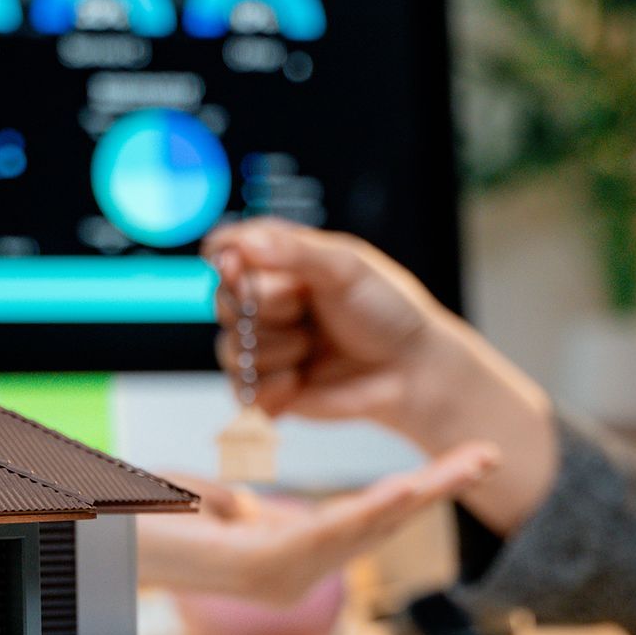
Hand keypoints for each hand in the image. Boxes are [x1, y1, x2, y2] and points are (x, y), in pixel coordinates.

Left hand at [137, 441, 498, 605]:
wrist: (96, 526)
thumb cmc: (140, 515)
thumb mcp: (204, 502)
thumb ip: (237, 507)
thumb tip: (250, 508)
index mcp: (280, 558)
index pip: (359, 521)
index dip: (408, 494)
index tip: (449, 468)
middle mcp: (287, 575)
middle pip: (377, 527)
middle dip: (435, 491)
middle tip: (484, 457)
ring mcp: (278, 577)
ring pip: (364, 530)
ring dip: (419, 496)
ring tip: (463, 466)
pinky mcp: (262, 568)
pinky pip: (327, 534)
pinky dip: (370, 511)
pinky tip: (403, 490)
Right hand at [203, 220, 557, 533]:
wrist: (412, 371)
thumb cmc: (387, 311)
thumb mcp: (346, 267)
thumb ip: (294, 251)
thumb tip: (240, 242)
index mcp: (281, 263)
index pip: (226, 253)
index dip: (225, 261)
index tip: (236, 267)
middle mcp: (267, 303)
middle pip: (223, 303)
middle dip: (262, 308)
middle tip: (302, 309)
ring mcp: (266, 348)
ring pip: (230, 350)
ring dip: (274, 350)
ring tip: (311, 348)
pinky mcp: (270, 391)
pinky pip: (242, 391)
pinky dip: (270, 388)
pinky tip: (301, 380)